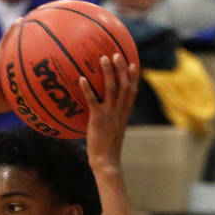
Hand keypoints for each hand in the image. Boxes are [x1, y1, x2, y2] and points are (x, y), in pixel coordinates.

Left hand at [79, 53, 138, 171]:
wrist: (106, 161)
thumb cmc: (106, 148)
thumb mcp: (112, 130)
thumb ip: (110, 118)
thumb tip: (100, 111)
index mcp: (125, 113)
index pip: (132, 91)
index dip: (133, 76)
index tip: (132, 63)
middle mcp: (120, 111)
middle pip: (124, 85)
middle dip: (121, 68)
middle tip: (116, 53)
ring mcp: (110, 114)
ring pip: (112, 88)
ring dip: (108, 72)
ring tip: (103, 58)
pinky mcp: (98, 119)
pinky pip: (93, 100)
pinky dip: (88, 88)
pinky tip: (81, 79)